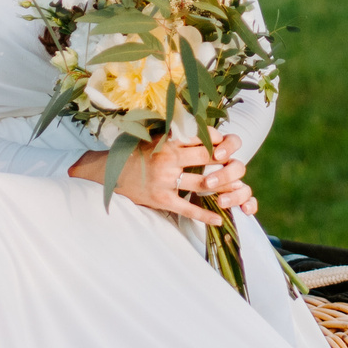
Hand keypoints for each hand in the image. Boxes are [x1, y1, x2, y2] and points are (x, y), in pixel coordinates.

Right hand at [71, 132, 254, 221]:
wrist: (110, 174)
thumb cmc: (135, 154)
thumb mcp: (154, 138)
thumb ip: (176, 134)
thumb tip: (203, 128)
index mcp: (168, 142)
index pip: (201, 138)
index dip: (219, 141)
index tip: (228, 145)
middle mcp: (168, 159)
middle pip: (207, 159)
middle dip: (226, 163)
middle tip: (238, 166)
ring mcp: (165, 181)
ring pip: (202, 183)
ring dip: (222, 187)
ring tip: (237, 190)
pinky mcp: (162, 200)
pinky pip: (188, 209)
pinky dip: (205, 215)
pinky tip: (219, 219)